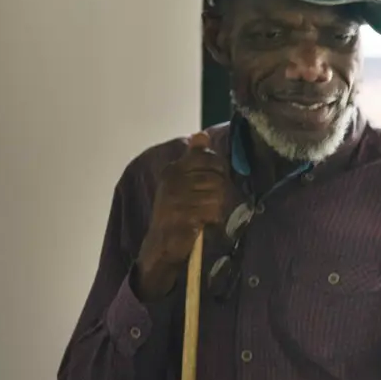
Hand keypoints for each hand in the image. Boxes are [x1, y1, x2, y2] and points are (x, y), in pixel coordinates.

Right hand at [134, 131, 234, 301]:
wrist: (161, 245)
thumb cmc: (176, 213)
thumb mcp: (182, 183)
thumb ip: (194, 159)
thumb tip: (201, 135)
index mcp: (173, 170)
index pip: (209, 159)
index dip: (219, 171)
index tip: (212, 184)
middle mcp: (173, 180)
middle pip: (216, 176)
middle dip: (219, 192)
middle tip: (208, 204)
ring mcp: (176, 197)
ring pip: (217, 194)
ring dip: (216, 207)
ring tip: (203, 214)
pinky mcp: (183, 215)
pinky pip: (212, 210)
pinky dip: (212, 218)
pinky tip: (202, 223)